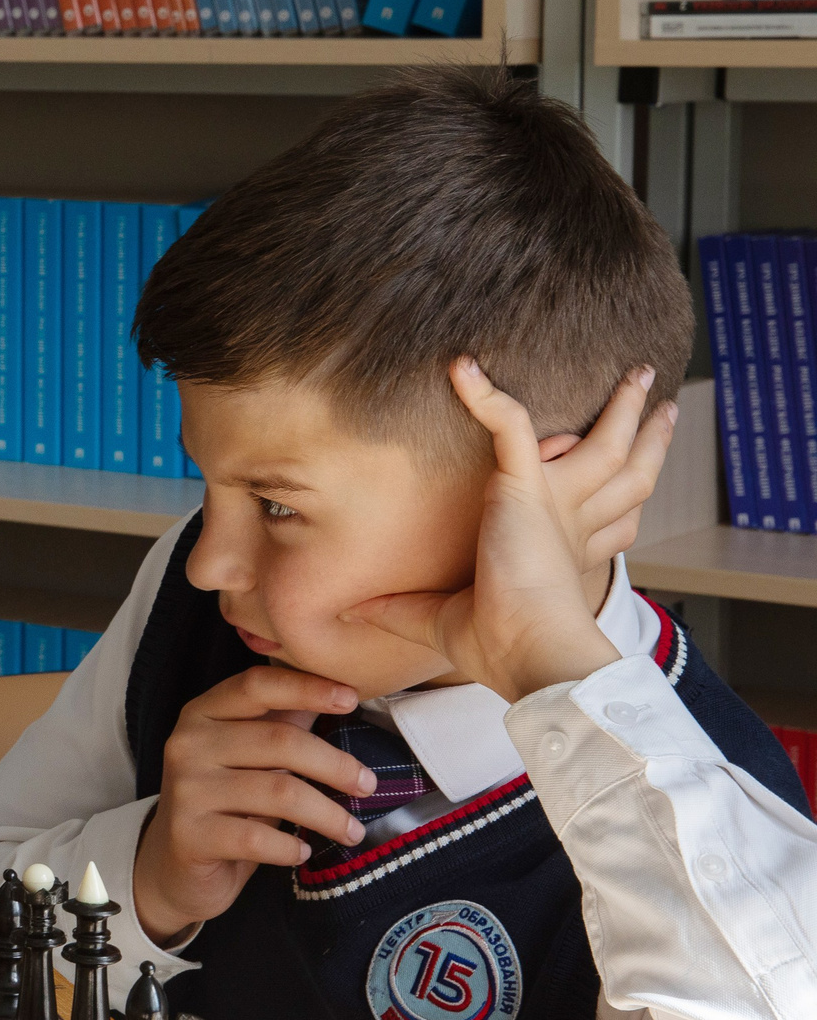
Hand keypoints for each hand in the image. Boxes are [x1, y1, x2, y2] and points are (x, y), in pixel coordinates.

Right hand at [130, 666, 375, 943]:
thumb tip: (339, 691)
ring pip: (278, 792)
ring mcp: (186, 790)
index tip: (352, 699)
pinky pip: (258, 838)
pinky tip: (303, 852)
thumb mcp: (249, 758)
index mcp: (202, 714)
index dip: (306, 688)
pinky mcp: (190, 835)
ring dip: (327, 814)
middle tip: (369, 786)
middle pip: (280, 741)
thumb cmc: (225, 806)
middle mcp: (187, 745)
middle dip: (335, 765)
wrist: (176, 867)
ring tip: (352, 831)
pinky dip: (290, 847)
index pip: (256, 686)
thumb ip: (282, 724)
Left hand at [349, 360, 670, 702]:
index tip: (624, 496)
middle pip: (630, 475)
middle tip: (665, 409)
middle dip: (651, 441)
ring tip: (640, 374)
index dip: (621, 510)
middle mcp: (576, 524)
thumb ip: (402, 609)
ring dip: (623, 407)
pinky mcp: (527, 487)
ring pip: (606, 441)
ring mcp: (560, 502)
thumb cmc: (499, 649)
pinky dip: (484, 395)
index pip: (609, 523)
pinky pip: (509, 424)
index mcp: (567, 556)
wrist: (529, 652)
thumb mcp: (443, 622)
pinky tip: (462, 367)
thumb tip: (354, 611)